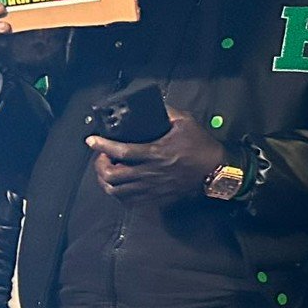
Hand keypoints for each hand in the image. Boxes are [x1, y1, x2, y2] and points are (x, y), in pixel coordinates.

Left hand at [84, 108, 226, 203]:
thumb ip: (167, 113)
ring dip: (106, 181)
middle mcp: (150, 172)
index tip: (91, 140)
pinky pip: (129, 201)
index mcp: (155, 152)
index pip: (121, 151)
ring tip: (107, 171)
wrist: (216, 170)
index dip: (101, 145)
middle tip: (102, 156)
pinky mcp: (156, 197)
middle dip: (100, 165)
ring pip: (117, 190)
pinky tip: (119, 185)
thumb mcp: (186, 123)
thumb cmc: (201, 147)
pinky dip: (118, 194)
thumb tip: (154, 106)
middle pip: (113, 175)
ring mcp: (152, 187)